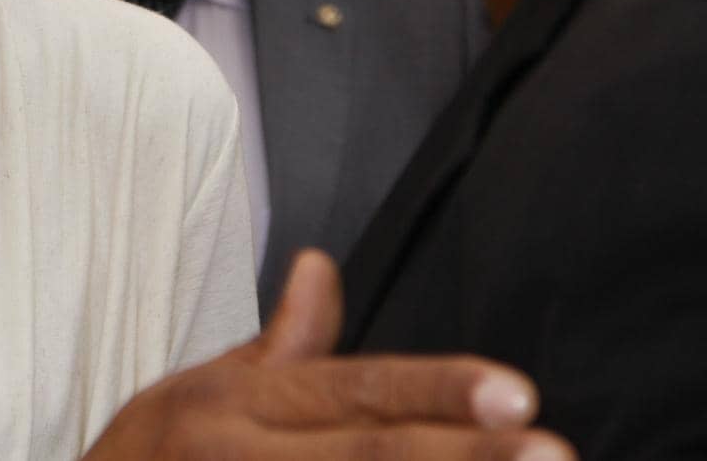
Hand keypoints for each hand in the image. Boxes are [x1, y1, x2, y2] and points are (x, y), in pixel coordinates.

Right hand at [82, 250, 574, 459]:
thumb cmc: (152, 456)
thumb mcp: (204, 389)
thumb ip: (279, 343)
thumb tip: (319, 265)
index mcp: (239, 402)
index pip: (352, 389)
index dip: (436, 391)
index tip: (518, 395)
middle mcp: (242, 454)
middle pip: (363, 456)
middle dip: (461, 457)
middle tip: (554, 454)